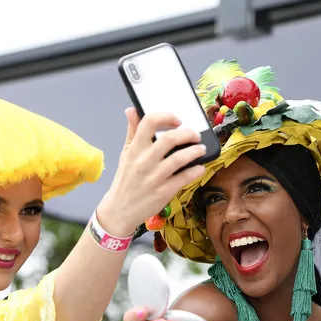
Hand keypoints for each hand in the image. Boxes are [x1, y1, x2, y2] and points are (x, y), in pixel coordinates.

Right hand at [97, 109, 205, 235]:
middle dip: (188, 134)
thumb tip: (131, 110)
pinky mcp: (163, 192)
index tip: (177, 119)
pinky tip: (199, 168)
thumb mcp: (125, 154)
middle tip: (196, 135)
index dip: (166, 116)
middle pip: (169, 139)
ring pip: (179, 159)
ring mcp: (154, 178)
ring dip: (195, 151)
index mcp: (134, 149)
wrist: (119, 210)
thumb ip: (132, 131)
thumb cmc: (125, 180)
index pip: (149, 122)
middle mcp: (144, 162)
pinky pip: (183, 178)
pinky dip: (195, 171)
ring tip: (201, 149)